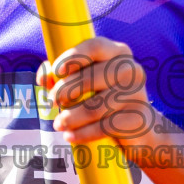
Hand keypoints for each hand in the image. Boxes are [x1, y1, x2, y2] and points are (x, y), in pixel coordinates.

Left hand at [35, 36, 157, 146]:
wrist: (139, 126)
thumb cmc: (105, 97)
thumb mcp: (86, 82)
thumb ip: (62, 75)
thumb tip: (44, 78)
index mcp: (118, 53)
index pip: (95, 46)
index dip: (73, 57)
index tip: (56, 71)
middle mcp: (131, 69)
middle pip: (91, 78)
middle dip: (65, 91)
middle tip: (52, 102)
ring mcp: (137, 94)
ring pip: (95, 107)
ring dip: (70, 117)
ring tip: (58, 124)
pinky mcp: (138, 119)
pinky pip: (105, 127)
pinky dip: (83, 133)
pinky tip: (70, 136)